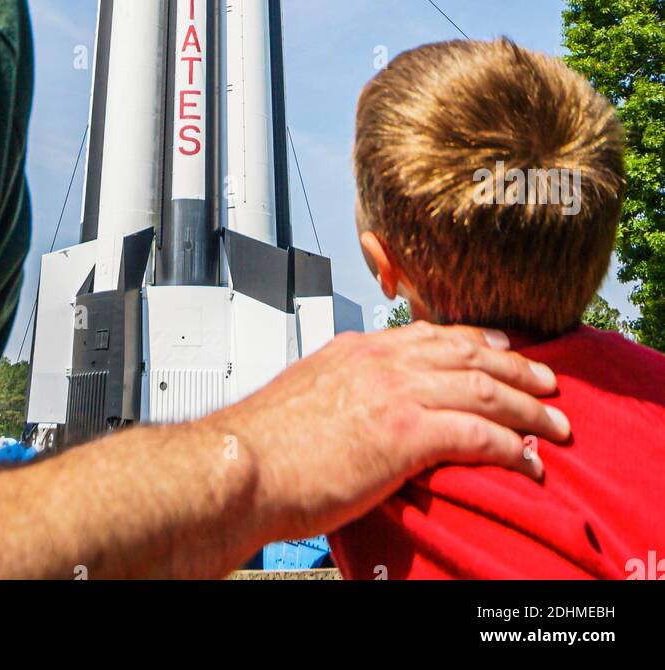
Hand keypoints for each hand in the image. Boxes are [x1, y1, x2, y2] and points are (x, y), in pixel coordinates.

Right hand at [212, 321, 568, 542]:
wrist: (242, 464)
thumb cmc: (264, 443)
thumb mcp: (307, 392)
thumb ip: (342, 388)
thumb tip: (357, 406)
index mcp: (359, 349)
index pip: (431, 334)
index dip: (476, 339)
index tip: (502, 345)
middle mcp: (381, 360)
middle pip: (467, 353)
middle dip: (516, 367)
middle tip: (549, 382)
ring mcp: (395, 393)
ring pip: (481, 388)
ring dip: (526, 408)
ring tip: (555, 425)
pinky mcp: (404, 434)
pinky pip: (475, 433)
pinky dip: (508, 447)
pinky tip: (526, 459)